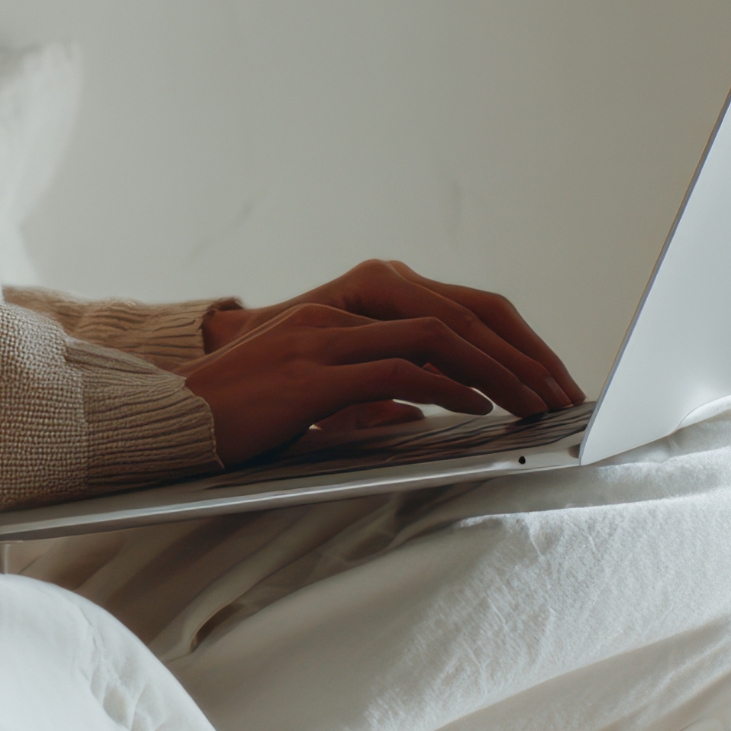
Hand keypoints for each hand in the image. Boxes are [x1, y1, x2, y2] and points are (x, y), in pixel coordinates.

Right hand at [202, 259, 582, 411]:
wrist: (171, 422)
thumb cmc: (238, 417)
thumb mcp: (313, 399)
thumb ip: (367, 397)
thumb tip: (420, 414)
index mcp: (346, 309)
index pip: (450, 308)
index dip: (506, 340)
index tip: (545, 377)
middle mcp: (341, 310)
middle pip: (457, 312)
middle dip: (519, 353)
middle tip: (560, 392)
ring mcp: (325, 335)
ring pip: (437, 335)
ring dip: (497, 370)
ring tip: (533, 403)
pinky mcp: (311, 372)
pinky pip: (400, 368)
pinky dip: (449, 387)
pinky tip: (477, 407)